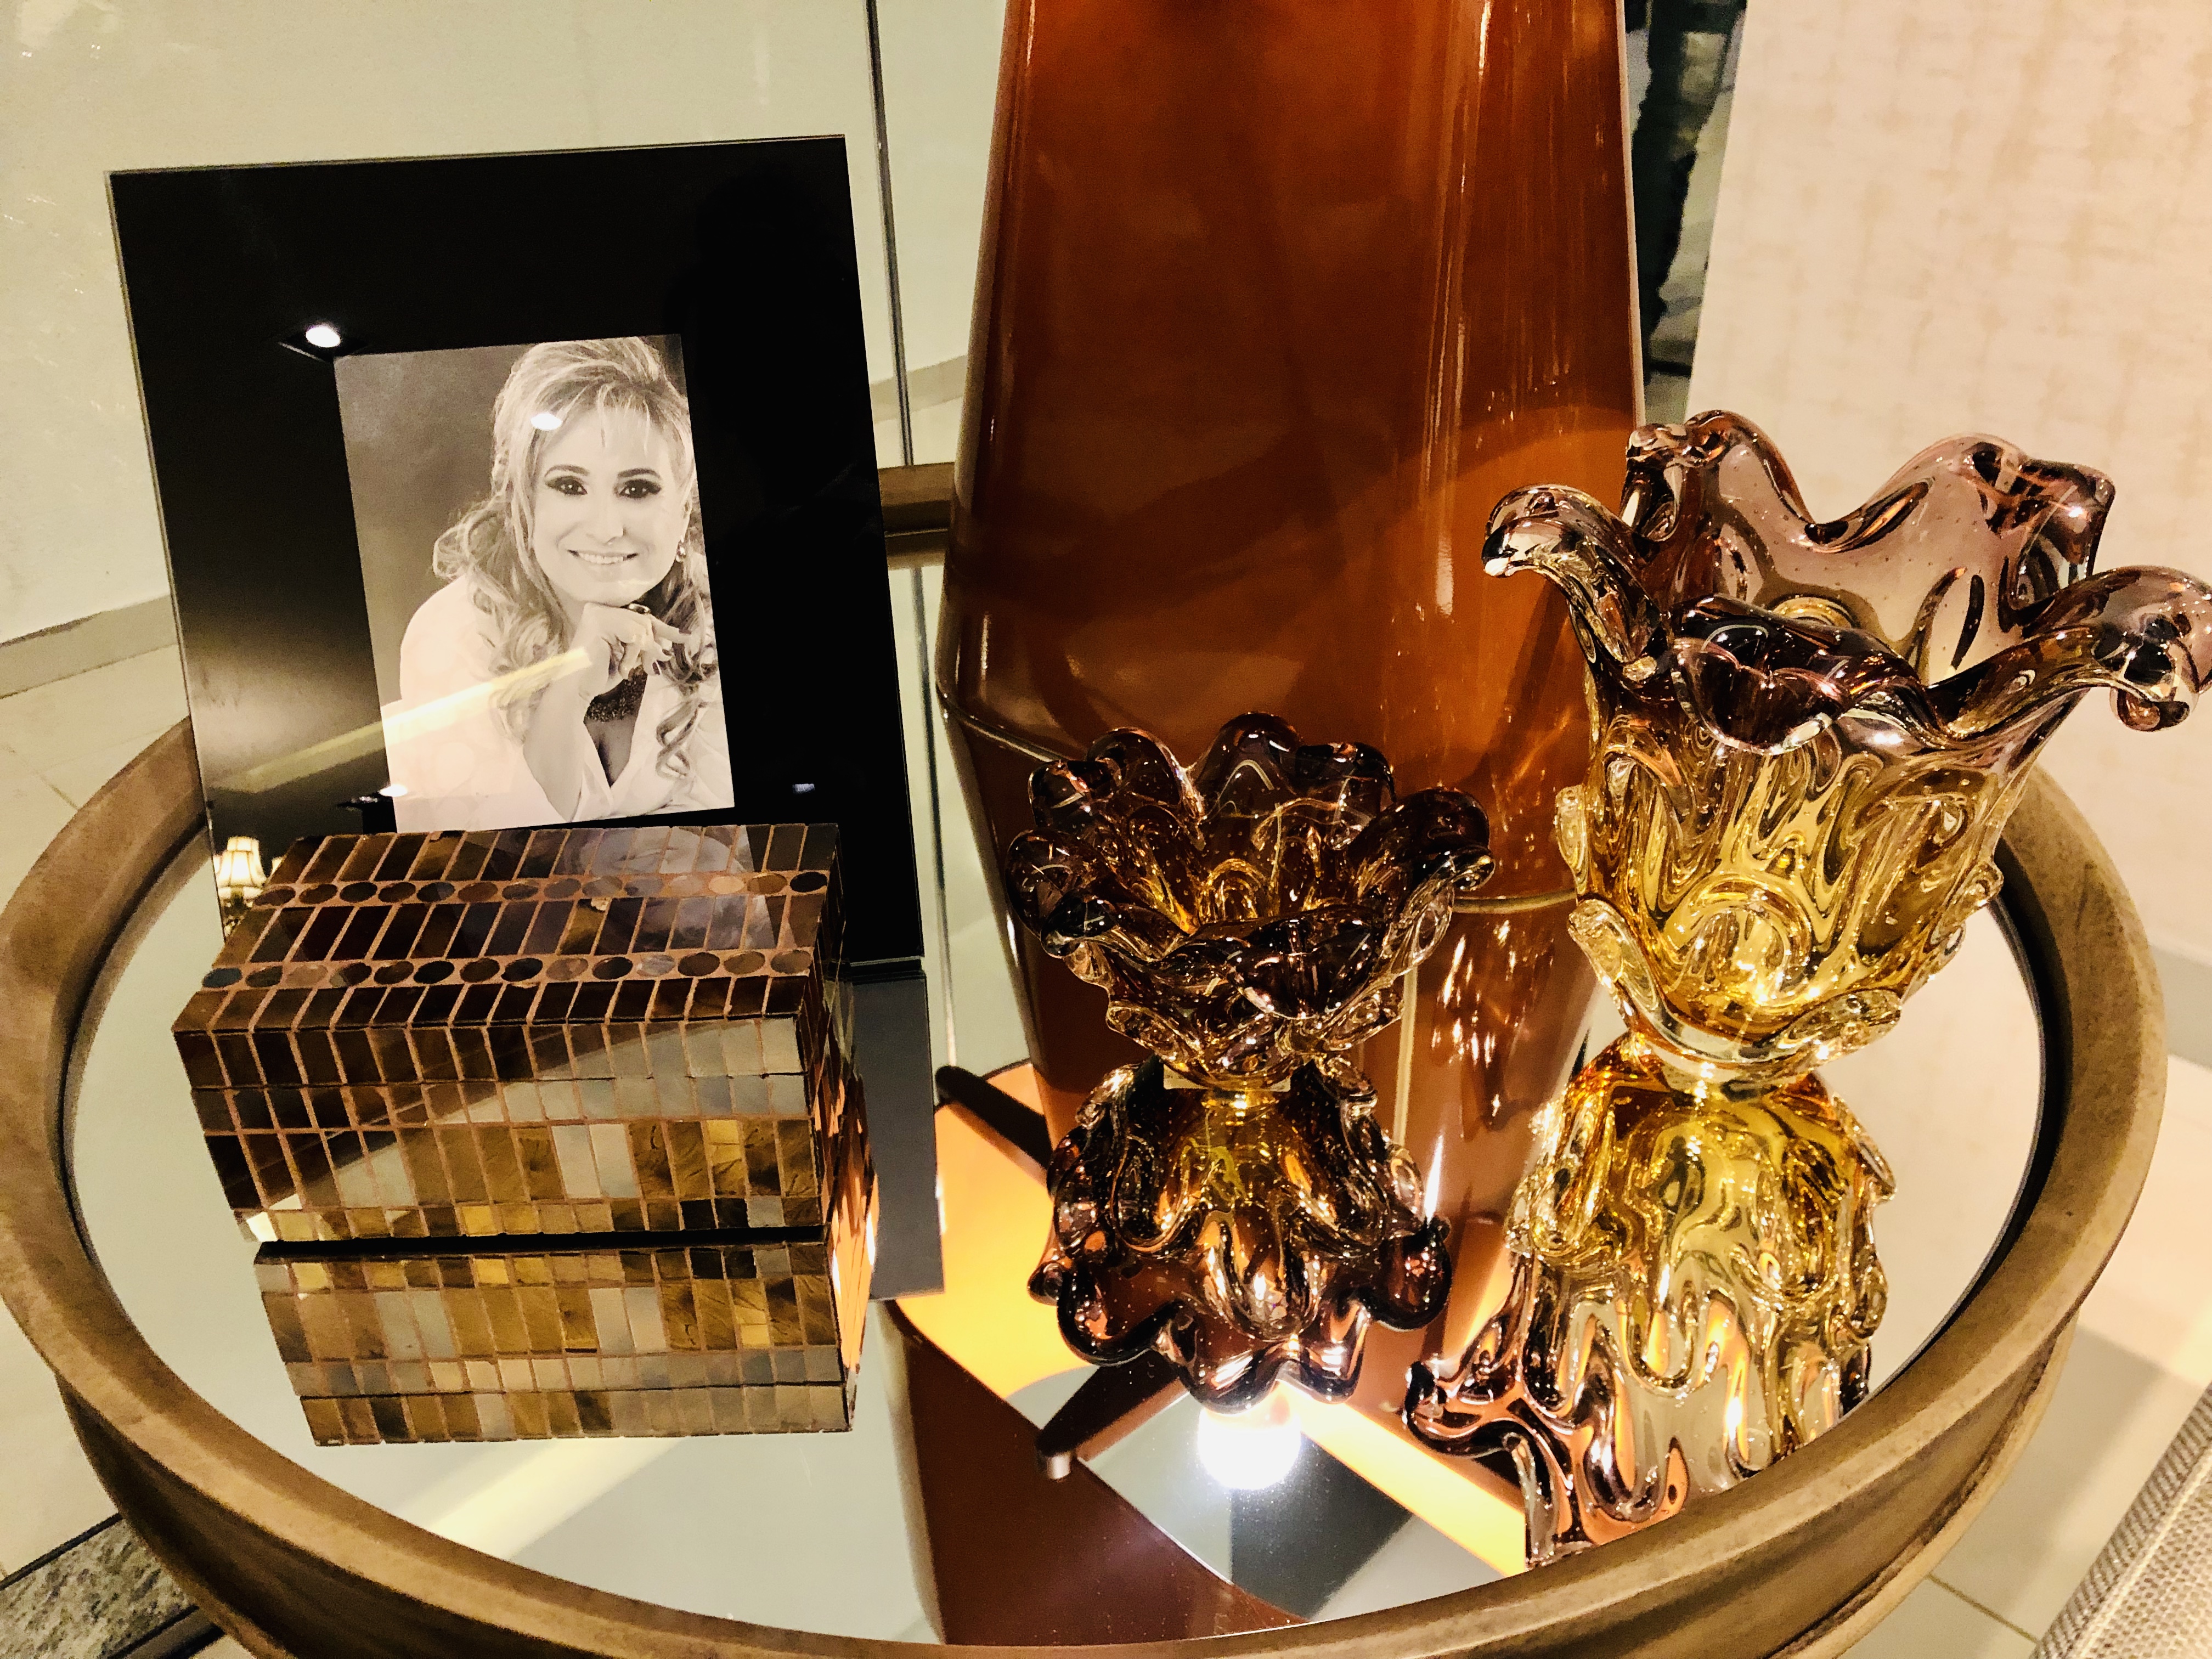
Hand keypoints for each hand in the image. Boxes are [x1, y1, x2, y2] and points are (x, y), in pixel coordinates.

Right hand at [558, 603, 687, 704]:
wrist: (577, 689)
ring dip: (644, 652)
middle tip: (655, 664)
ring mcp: (598, 613)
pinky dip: (633, 654)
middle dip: (654, 645)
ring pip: (642, 627)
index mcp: (605, 614)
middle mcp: (600, 609)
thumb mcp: (629, 655)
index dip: (663, 629)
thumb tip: (670, 641)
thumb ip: (644, 644)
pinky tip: (623, 668)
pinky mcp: (599, 622)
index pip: (641, 617)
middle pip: (644, 620)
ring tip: (638, 668)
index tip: (683, 636)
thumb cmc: (599, 675)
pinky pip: (633, 635)